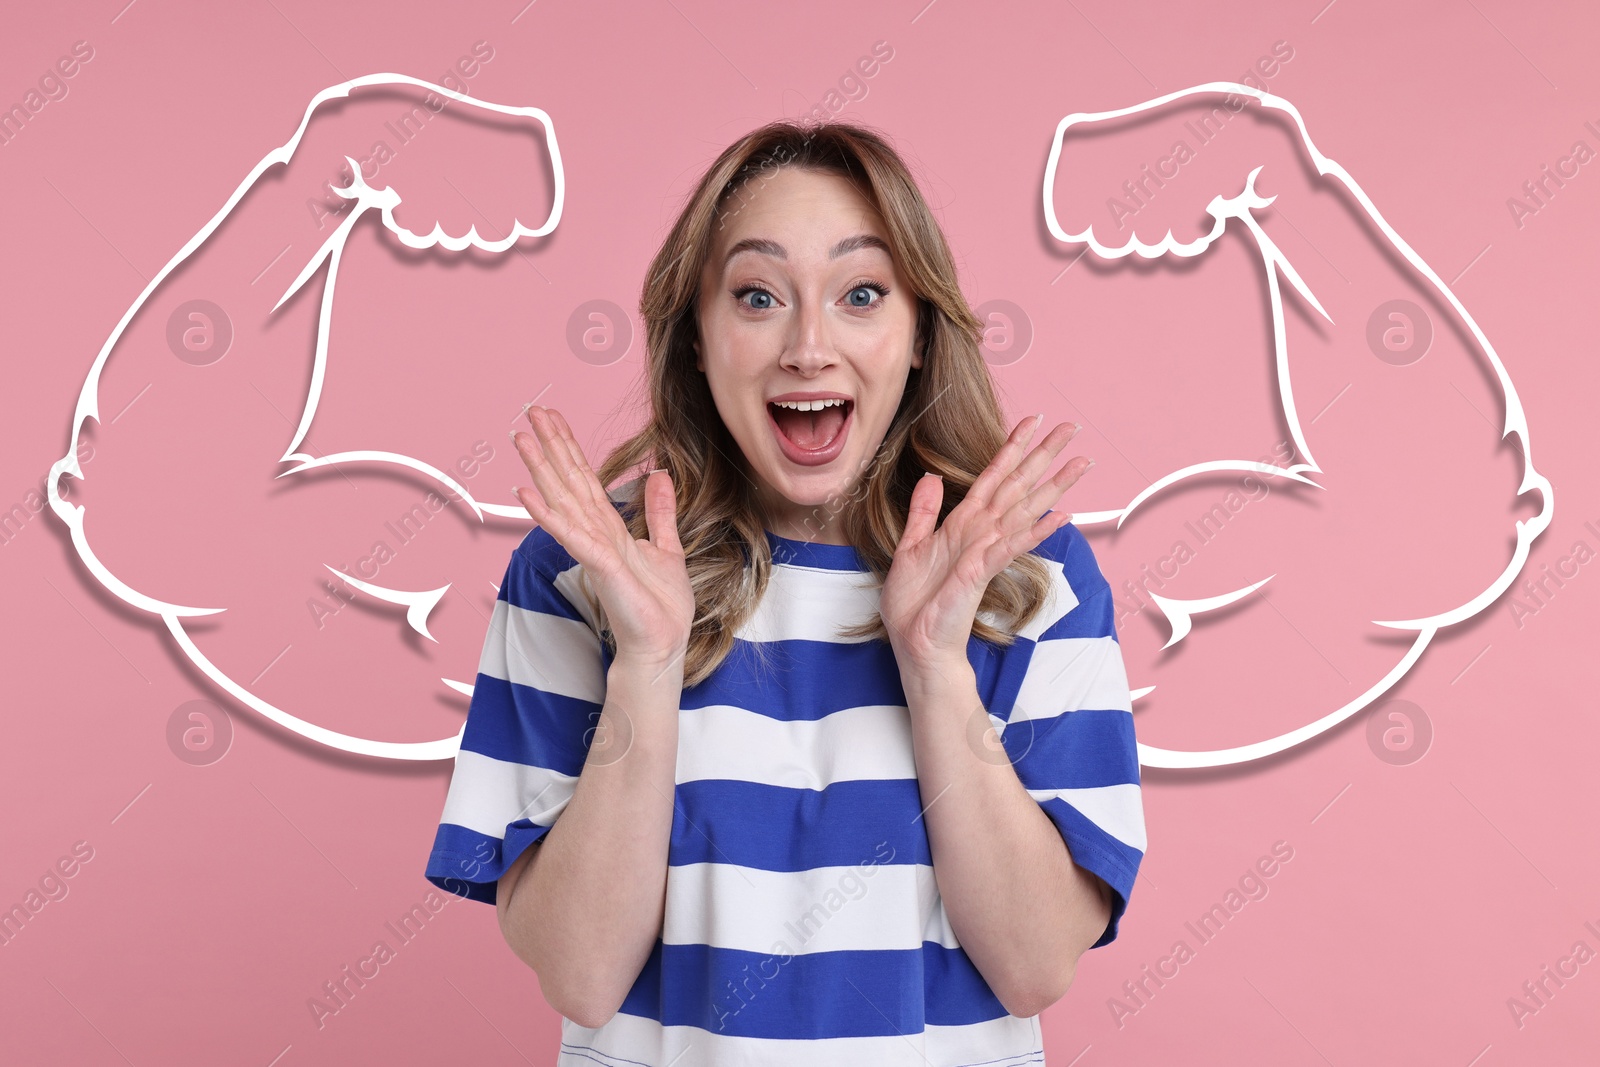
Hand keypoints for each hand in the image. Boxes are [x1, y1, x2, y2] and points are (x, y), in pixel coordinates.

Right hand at [511, 405, 694, 667]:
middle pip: (568, 480)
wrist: (663, 642)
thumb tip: (659, 476)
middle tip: (529, 411)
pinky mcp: (598, 565)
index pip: (585, 478)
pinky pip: (570, 534)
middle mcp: (595, 534)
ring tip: (521, 438)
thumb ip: (659, 512)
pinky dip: (548, 513)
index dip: (570, 446)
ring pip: (563, 499)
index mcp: (610, 528)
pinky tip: (525, 492)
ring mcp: (592, 548)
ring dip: (541, 468)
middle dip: (551, 445)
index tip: (554, 417)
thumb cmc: (661, 606)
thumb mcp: (667, 547)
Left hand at [880, 415, 1090, 671]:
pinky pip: (1011, 545)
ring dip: (1053, 485)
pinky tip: (1062, 516)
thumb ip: (925, 511)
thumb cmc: (916, 603)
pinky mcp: (981, 572)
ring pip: (1023, 509)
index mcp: (963, 524)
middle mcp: (981, 533)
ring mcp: (985, 551)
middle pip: (1017, 485)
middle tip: (1073, 428)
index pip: (992, 477)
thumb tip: (934, 476)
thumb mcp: (910, 547)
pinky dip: (1036, 529)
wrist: (917, 644)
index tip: (1033, 419)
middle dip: (1044, 455)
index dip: (1012, 447)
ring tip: (1081, 462)